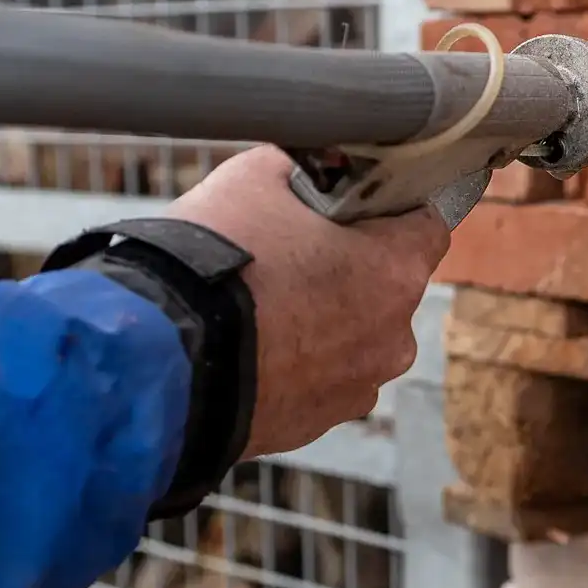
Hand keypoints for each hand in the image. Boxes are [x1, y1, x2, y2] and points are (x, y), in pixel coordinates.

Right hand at [164, 146, 449, 456]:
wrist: (159, 360)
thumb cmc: (213, 262)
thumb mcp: (254, 178)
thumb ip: (300, 167)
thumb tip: (305, 165)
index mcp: (396, 270)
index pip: (428, 224)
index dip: (393, 207)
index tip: (358, 203)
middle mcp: (394, 335)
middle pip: (389, 284)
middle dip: (351, 266)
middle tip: (294, 250)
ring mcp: (359, 385)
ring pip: (356, 336)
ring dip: (325, 318)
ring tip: (266, 302)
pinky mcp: (320, 421)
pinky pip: (322, 378)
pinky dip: (298, 362)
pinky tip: (253, 344)